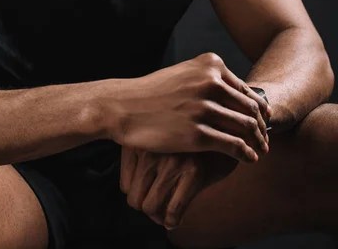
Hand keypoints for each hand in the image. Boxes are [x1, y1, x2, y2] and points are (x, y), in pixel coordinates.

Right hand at [108, 52, 271, 160]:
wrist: (123, 106)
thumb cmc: (152, 92)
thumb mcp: (183, 73)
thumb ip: (208, 78)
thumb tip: (236, 93)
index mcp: (210, 65)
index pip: (245, 90)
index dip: (259, 108)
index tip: (264, 120)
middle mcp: (210, 82)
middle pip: (249, 108)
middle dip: (261, 126)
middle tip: (266, 139)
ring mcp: (203, 108)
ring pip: (245, 127)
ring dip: (258, 142)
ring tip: (261, 150)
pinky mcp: (197, 133)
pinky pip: (233, 145)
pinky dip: (246, 154)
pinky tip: (249, 159)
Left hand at [120, 145, 238, 229]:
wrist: (222, 125)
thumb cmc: (186, 138)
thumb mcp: (157, 140)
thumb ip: (142, 159)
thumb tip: (133, 196)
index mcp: (140, 141)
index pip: (125, 186)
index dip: (138, 196)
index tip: (149, 196)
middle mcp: (151, 150)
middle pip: (134, 199)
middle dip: (147, 208)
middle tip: (159, 207)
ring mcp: (171, 161)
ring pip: (150, 206)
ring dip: (159, 216)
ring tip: (166, 213)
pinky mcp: (193, 171)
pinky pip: (173, 210)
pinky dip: (172, 221)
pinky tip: (176, 219)